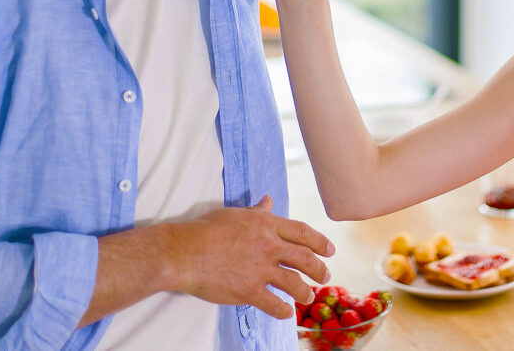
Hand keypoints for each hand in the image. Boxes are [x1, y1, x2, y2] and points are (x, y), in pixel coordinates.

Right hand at [170, 196, 333, 318]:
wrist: (183, 253)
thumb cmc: (205, 230)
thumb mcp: (234, 214)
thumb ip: (256, 211)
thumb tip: (269, 200)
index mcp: (266, 224)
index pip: (303, 232)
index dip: (321, 242)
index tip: (330, 250)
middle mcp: (268, 245)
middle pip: (306, 259)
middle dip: (320, 270)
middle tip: (326, 277)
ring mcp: (260, 269)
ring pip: (295, 284)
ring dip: (306, 292)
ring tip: (308, 297)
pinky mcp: (249, 291)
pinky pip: (275, 304)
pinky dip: (284, 311)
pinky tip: (286, 312)